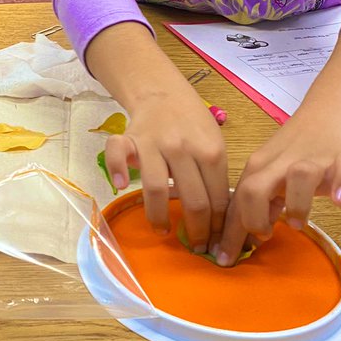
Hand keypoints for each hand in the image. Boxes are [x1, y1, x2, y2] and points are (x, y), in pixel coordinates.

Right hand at [104, 83, 227, 252]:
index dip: (218, 225)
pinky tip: (123, 186)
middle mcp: (182, 148)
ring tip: (164, 232)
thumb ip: (217, 176)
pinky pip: (117, 154)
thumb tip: (222, 220)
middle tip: (196, 246)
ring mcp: (153, 143)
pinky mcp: (128, 138)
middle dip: (197, 231)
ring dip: (160, 217)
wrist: (164, 94)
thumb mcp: (215, 144)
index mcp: (211, 151)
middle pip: (193, 200)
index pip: (218, 199)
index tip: (216, 242)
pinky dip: (117, 170)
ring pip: (156, 187)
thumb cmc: (193, 125)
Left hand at [216, 110, 340, 265]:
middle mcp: (281, 163)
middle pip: (255, 189)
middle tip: (263, 236)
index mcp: (260, 168)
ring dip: (296, 205)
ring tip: (296, 223)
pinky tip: (339, 200)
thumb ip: (261, 200)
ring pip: (298, 177)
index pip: (237, 202)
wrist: (331, 110)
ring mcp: (314, 158)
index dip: (229, 233)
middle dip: (253, 219)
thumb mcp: (272, 172)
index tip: (222, 259)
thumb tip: (247, 235)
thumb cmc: (298, 148)